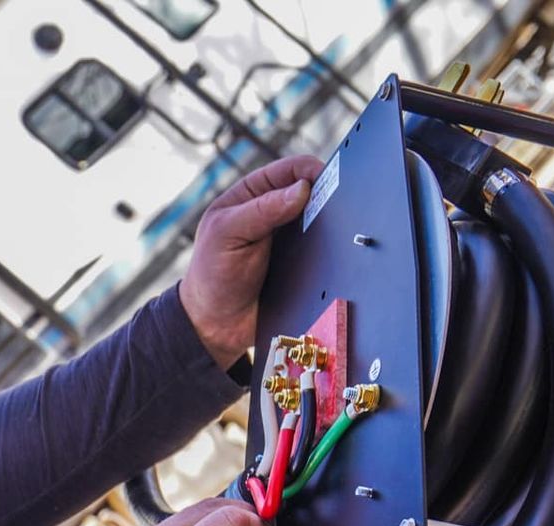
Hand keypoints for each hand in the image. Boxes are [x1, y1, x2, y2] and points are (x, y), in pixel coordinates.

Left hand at [179, 155, 326, 367]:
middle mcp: (273, 213)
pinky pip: (325, 250)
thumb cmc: (212, 276)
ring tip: (341, 225)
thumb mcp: (229, 234)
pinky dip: (333, 248)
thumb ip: (262, 210)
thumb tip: (301, 190)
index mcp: (251, 196)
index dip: (308, 170)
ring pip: (321, 220)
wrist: (218, 326)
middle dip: (326, 194)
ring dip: (332, 222)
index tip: (326, 178)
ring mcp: (290, 239)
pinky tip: (339, 249)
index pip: (287, 170)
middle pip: (310, 192)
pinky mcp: (303, 264)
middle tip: (338, 203)